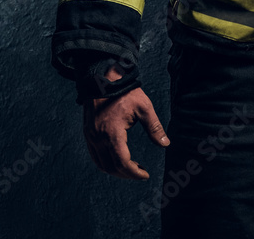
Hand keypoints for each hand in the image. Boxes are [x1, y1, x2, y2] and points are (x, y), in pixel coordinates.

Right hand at [82, 65, 168, 179]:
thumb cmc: (125, 92)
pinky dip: (106, 163)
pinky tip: (117, 159)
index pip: (122, 162)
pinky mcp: (88, 133)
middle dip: (127, 174)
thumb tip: (165, 144)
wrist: (103, 79)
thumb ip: (154, 127)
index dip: (134, 173)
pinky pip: (95, 156)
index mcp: (112, 132)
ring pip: (101, 164)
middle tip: (140, 173)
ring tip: (130, 168)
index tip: (145, 174)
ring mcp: (91, 136)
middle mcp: (98, 137)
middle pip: (111, 167)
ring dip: (116, 171)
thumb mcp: (144, 107)